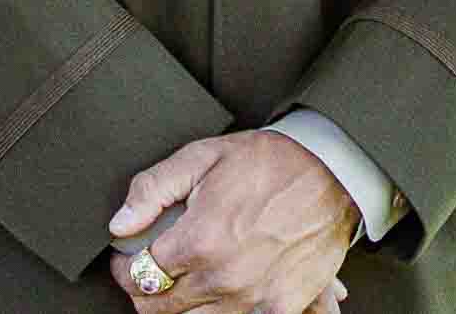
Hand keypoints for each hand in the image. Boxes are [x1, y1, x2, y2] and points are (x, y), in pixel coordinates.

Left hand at [109, 130, 359, 311]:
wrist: (335, 170)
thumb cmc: (272, 160)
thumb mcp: (204, 157)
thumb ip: (153, 189)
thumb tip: (120, 224)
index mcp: (199, 241)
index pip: (138, 276)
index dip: (123, 266)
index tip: (127, 257)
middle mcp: (222, 278)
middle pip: (159, 307)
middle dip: (146, 288)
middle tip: (153, 268)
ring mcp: (253, 298)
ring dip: (184, 302)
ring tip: (190, 275)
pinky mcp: (280, 306)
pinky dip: (225, 308)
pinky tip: (225, 288)